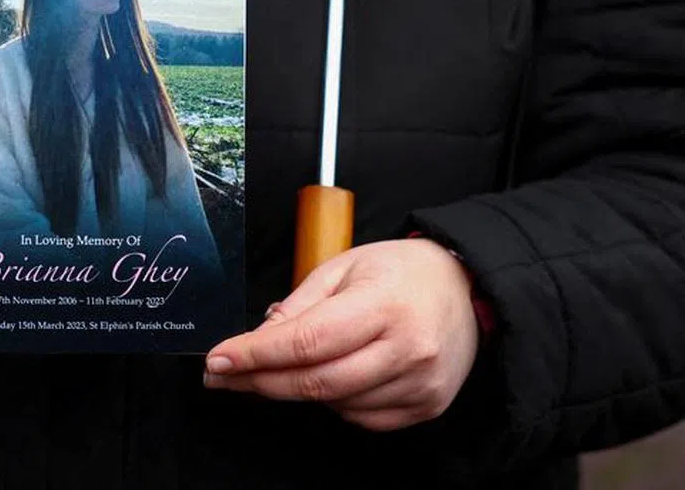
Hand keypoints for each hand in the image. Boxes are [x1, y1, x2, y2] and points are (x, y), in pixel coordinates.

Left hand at [203, 238, 479, 431]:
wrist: (466, 287)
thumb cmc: (401, 270)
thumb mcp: (344, 266)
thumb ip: (301, 303)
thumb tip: (260, 336)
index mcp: (383, 304)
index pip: (306, 340)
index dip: (256, 355)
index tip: (218, 362)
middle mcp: (406, 348)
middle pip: (316, 382)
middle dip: (261, 381)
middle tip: (225, 377)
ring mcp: (420, 383)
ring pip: (335, 404)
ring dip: (298, 389)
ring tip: (285, 366)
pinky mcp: (426, 405)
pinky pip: (361, 418)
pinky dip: (336, 402)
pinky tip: (333, 375)